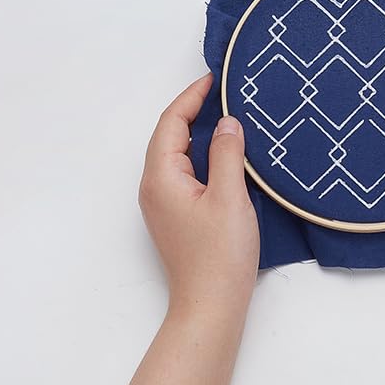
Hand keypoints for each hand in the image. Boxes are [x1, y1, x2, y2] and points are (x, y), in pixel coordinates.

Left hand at [139, 75, 259, 317]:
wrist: (210, 306)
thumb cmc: (219, 255)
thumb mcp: (230, 196)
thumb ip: (227, 153)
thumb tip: (227, 122)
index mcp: (161, 177)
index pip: (171, 123)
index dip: (191, 97)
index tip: (215, 78)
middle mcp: (154, 186)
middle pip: (169, 135)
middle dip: (193, 109)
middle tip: (224, 91)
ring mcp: (163, 202)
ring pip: (176, 152)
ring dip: (197, 130)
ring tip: (227, 113)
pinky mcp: (176, 214)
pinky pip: (184, 169)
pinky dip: (201, 151)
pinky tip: (224, 150)